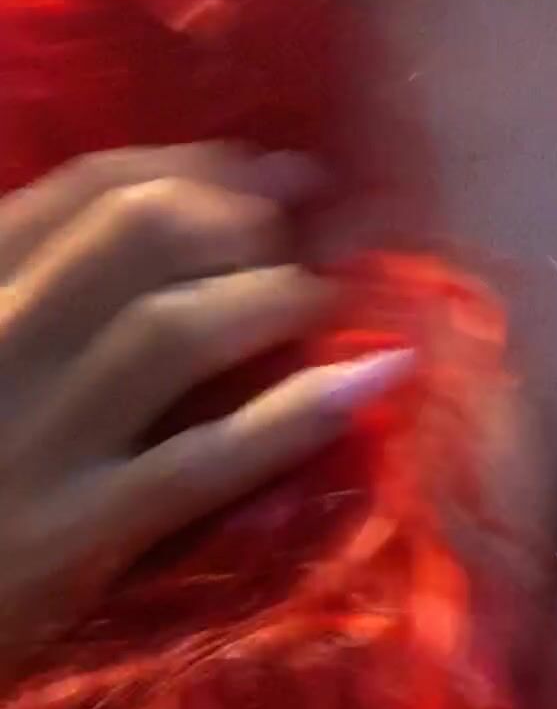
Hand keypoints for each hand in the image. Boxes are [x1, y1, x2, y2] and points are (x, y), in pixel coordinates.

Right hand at [0, 144, 411, 670]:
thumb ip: (31, 310)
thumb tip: (158, 241)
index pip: (81, 195)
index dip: (191, 170)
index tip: (262, 173)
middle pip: (136, 239)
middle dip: (243, 220)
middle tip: (308, 234)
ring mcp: (33, 447)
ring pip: (173, 330)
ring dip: (272, 298)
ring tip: (328, 301)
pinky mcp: (75, 538)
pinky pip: (204, 461)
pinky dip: (299, 413)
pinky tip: (371, 382)